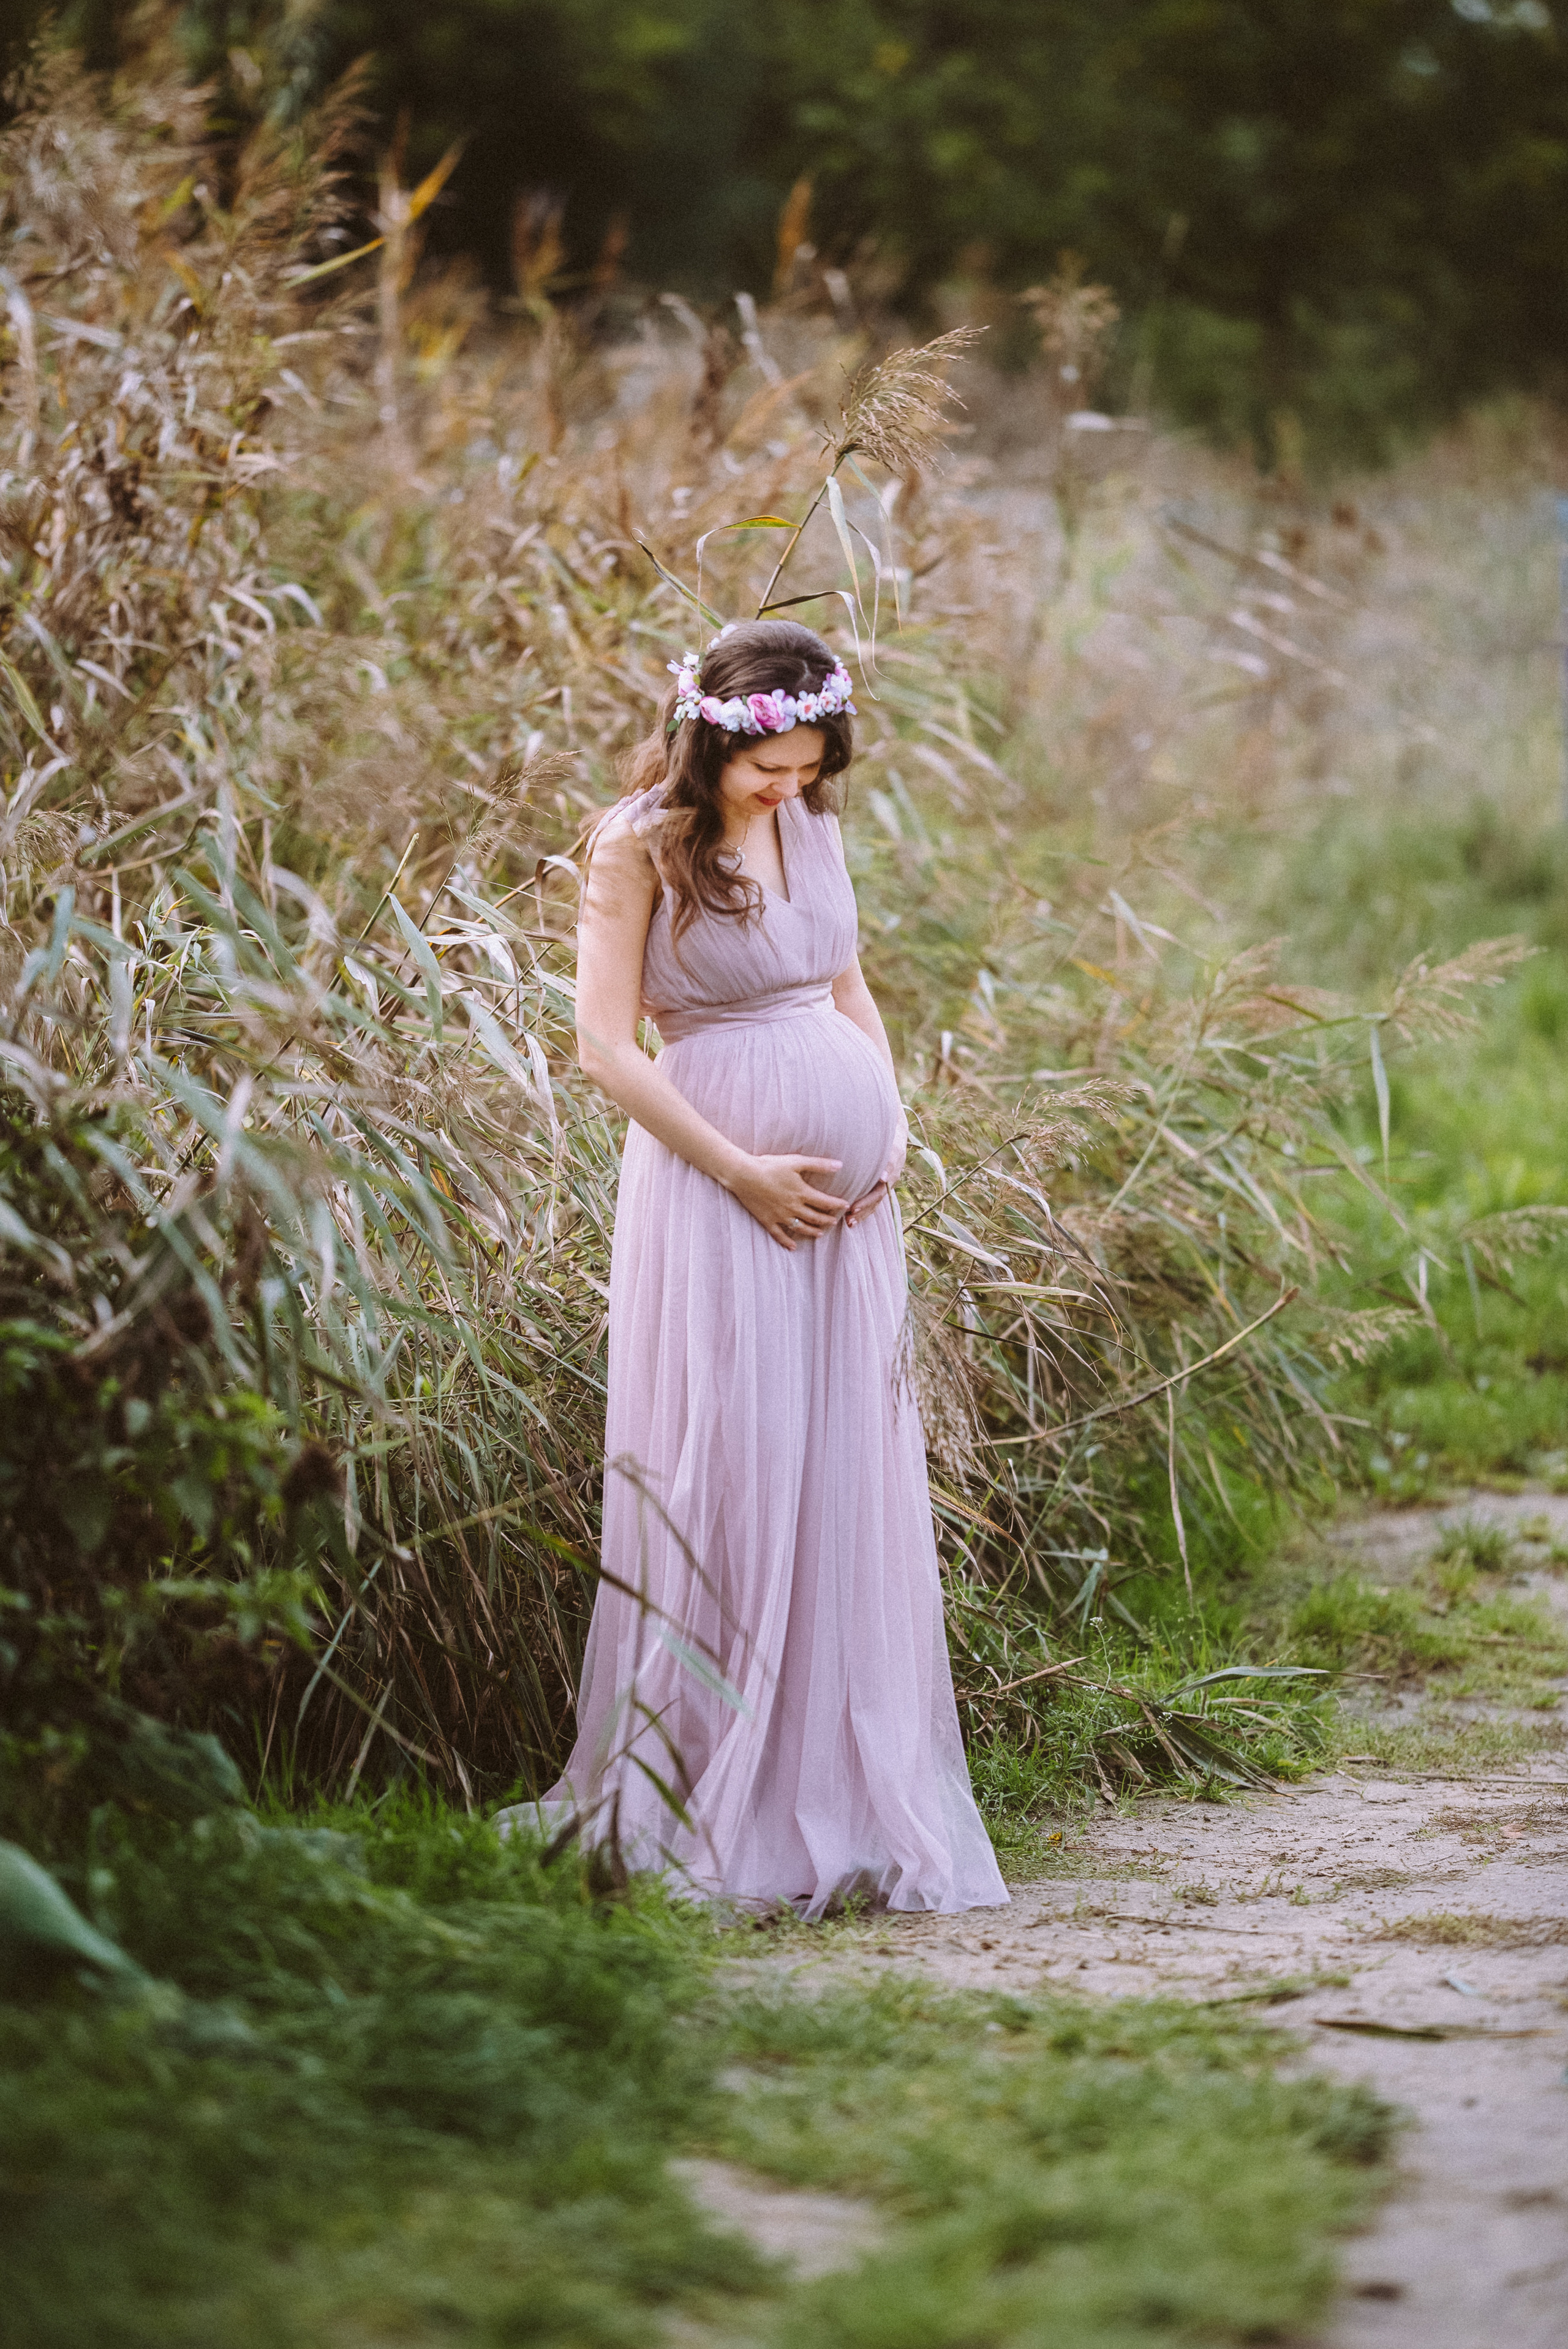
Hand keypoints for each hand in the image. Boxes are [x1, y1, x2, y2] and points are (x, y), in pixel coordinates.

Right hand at [729, 1154, 847, 1249]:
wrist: (743, 1175)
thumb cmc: (770, 1165)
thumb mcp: (796, 1161)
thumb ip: (819, 1164)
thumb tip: (840, 1165)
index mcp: (802, 1193)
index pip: (825, 1202)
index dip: (837, 1205)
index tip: (846, 1205)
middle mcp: (793, 1207)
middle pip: (815, 1217)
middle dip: (827, 1220)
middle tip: (834, 1222)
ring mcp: (780, 1216)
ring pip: (801, 1228)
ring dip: (812, 1232)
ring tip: (820, 1234)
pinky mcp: (767, 1220)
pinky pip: (779, 1235)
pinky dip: (787, 1242)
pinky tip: (793, 1247)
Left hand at [844, 1122, 906, 1230]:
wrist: (896, 1133)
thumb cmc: (888, 1136)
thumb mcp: (889, 1144)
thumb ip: (888, 1161)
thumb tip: (883, 1178)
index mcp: (891, 1170)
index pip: (879, 1191)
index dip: (866, 1201)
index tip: (853, 1209)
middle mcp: (889, 1179)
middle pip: (876, 1199)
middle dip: (863, 1210)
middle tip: (849, 1219)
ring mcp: (885, 1183)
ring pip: (875, 1202)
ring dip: (863, 1213)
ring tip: (849, 1223)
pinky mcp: (879, 1184)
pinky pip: (873, 1200)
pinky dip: (864, 1209)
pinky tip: (851, 1218)